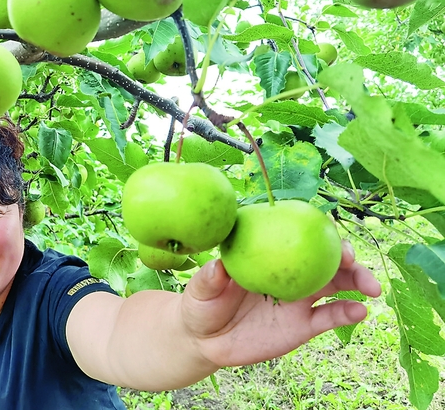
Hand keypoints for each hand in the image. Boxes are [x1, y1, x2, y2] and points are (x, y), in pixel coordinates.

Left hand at [181, 240, 381, 368]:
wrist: (205, 341)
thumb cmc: (200, 305)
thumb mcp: (199, 290)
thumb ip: (210, 278)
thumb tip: (218, 266)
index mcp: (266, 253)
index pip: (294, 234)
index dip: (313, 229)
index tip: (325, 231)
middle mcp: (287, 271)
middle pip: (323, 257)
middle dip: (344, 254)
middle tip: (352, 259)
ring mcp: (298, 297)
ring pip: (335, 284)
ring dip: (357, 281)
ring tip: (371, 288)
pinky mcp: (303, 325)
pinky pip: (330, 316)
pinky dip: (348, 313)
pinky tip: (360, 312)